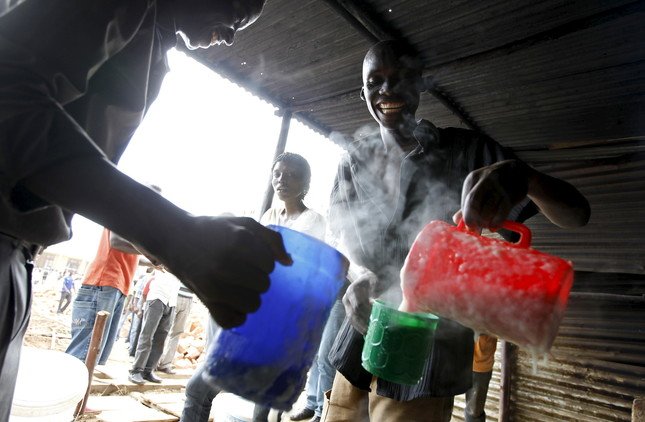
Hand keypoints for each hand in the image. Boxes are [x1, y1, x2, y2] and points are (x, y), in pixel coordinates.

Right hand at [160, 216, 291, 328]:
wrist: (175, 238)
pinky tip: (232, 302)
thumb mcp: (245, 223)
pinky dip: (236, 316)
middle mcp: (226, 263)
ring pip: (253, 305)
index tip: (250, 258)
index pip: (270, 265)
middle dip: (257, 279)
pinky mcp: (205, 301)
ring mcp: (214, 285)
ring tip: (237, 286)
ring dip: (250, 297)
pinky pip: (233, 321)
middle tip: (242, 271)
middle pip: (264, 285)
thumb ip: (272, 239)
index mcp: (239, 240)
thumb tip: (288, 263)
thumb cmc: (215, 230)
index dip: (263, 262)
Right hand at [342, 273, 377, 334]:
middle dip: (363, 322)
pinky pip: (351, 319)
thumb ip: (375, 290)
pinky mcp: (347, 309)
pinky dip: (357, 326)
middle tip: (372, 329)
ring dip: (359, 326)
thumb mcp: (373, 281)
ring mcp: (346, 304)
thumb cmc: (369, 280)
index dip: (366, 313)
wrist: (360, 278)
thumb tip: (377, 301)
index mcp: (352, 290)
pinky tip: (364, 331)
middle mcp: (347, 298)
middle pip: (354, 313)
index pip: (358, 305)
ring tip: (368, 332)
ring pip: (351, 318)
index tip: (374, 318)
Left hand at [460, 159, 528, 230]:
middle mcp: (485, 180)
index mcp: (473, 178)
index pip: (466, 200)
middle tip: (476, 229)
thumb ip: (467, 205)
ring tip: (487, 226)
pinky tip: (494, 227)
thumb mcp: (479, 189)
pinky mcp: (511, 193)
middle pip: (473, 202)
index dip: (466, 217)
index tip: (469, 227)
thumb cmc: (494, 185)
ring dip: (485, 222)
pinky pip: (502, 211)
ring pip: (488, 208)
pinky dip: (497, 222)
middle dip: (473, 219)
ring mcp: (499, 185)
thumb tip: (456, 220)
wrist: (518, 171)